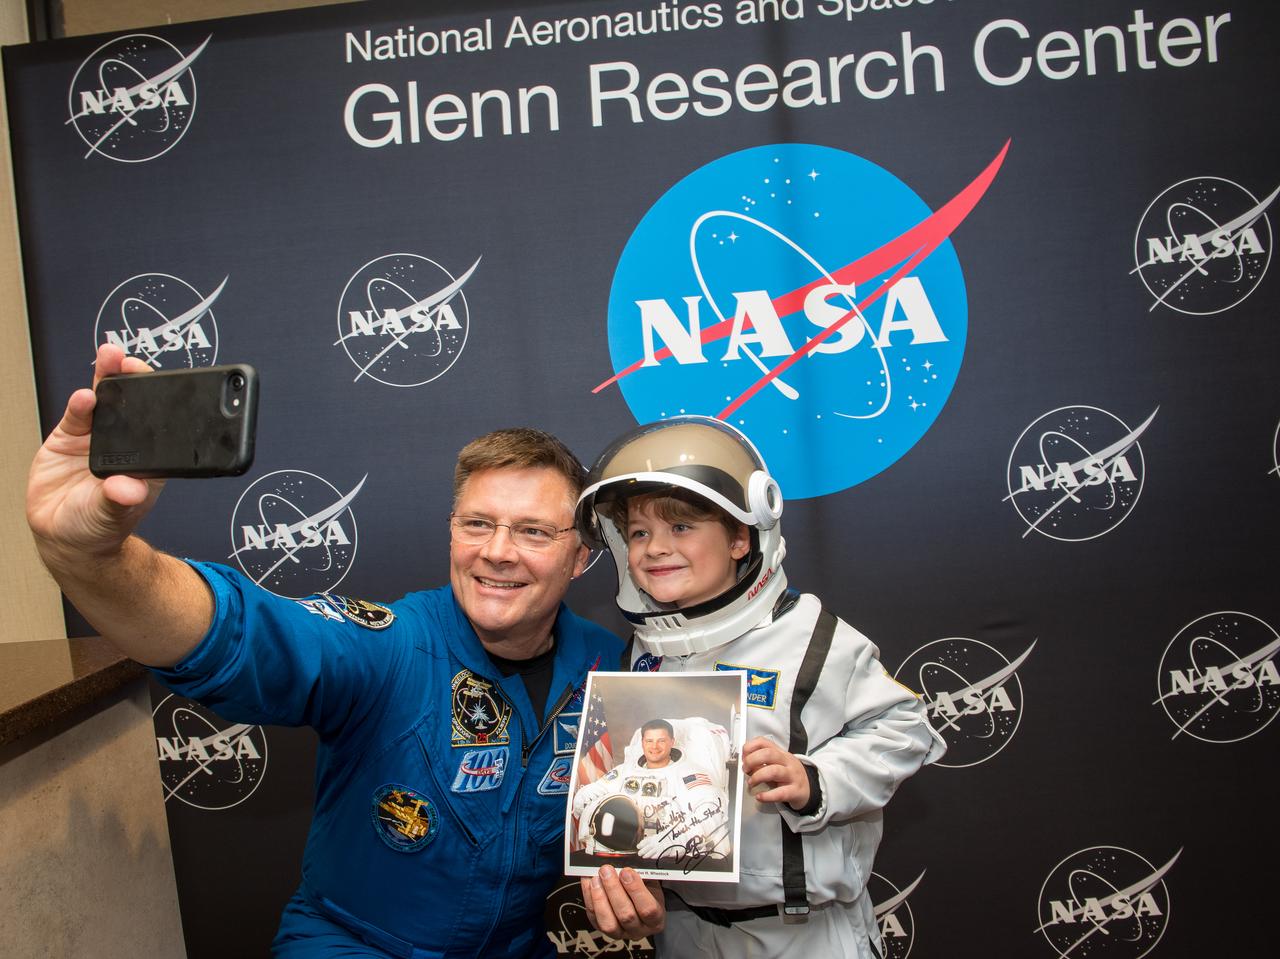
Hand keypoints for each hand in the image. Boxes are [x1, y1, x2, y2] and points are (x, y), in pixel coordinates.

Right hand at [27, 344, 162, 567]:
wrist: (65, 536)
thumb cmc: (100, 527)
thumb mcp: (114, 515)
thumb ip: (120, 499)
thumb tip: (129, 488)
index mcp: (148, 459)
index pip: (160, 425)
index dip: (163, 403)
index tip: (166, 387)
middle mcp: (125, 444)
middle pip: (134, 404)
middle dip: (135, 379)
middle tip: (132, 362)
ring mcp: (97, 437)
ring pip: (106, 401)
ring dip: (108, 378)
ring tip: (111, 359)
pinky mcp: (70, 438)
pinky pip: (77, 415)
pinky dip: (80, 404)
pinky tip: (84, 396)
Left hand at [580, 865, 664, 939]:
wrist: (639, 905)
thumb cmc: (646, 892)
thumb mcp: (651, 883)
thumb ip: (641, 875)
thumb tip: (624, 862)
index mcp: (656, 918)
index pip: (648, 909)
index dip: (636, 890)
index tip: (627, 871)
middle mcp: (639, 930)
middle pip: (626, 915)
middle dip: (614, 889)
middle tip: (606, 870)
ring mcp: (620, 932)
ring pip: (608, 923)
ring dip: (600, 898)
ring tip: (596, 878)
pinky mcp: (602, 929)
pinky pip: (593, 917)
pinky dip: (589, 898)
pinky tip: (589, 883)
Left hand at [636, 832, 670, 860]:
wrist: (670, 841)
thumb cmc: (661, 840)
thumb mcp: (654, 837)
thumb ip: (648, 840)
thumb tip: (640, 844)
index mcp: (654, 838)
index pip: (646, 841)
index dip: (641, 844)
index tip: (638, 847)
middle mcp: (656, 842)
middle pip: (648, 847)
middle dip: (642, 851)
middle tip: (639, 853)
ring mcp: (659, 847)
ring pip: (651, 852)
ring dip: (646, 855)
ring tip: (643, 856)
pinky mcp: (662, 852)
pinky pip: (657, 855)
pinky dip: (653, 856)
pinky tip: (651, 857)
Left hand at [742, 736, 810, 810]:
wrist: (808, 788)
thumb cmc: (789, 775)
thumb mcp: (776, 764)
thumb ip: (761, 762)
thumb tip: (745, 763)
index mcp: (780, 753)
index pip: (764, 742)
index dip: (750, 747)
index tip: (743, 756)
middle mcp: (787, 762)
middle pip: (768, 754)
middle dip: (752, 761)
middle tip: (745, 769)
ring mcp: (792, 776)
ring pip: (774, 771)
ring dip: (757, 777)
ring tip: (751, 783)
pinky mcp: (795, 791)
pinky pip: (780, 793)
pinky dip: (767, 796)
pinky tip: (760, 797)